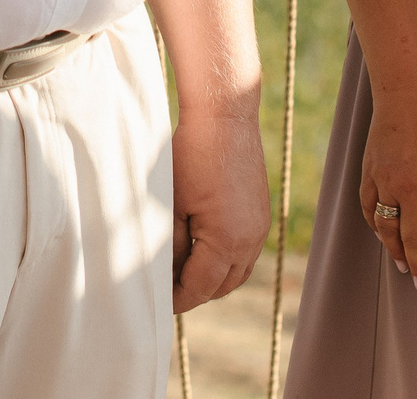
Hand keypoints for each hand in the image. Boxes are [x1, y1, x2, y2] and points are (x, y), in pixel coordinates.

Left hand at [171, 110, 269, 312]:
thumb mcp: (172, 206)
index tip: (156, 299)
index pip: (199, 289)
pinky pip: (245, 253)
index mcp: (226, 242)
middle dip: (193, 291)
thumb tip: (166, 276)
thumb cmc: (191, 157)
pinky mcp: (260, 215)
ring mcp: (259, 228)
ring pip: (236, 273)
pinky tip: (203, 248)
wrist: (225, 117)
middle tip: (165, 285)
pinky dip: (226, 261)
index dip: (175, 299)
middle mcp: (250, 240)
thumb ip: (171, 248)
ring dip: (212, 278)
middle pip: (221, 287)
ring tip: (182, 269)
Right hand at [359, 75, 416, 293]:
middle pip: (414, 241)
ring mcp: (386, 181)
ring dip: (397, 252)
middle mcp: (410, 190)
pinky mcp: (370, 170)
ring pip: (388, 229)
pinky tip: (382, 234)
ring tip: (404, 268)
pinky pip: (370, 207)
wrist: (410, 83)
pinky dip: (375, 226)